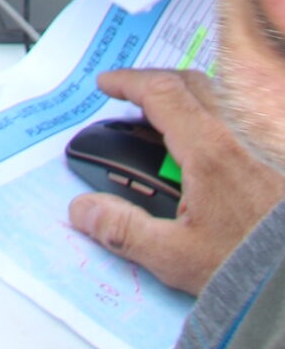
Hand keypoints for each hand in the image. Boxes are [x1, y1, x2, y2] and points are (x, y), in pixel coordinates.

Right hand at [68, 69, 284, 296]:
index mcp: (210, 149)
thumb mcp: (178, 258)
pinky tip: (212, 146)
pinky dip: (215, 114)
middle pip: (189, 82)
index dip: (127, 82)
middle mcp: (240, 133)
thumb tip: (83, 210)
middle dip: (155, 84)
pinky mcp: (277, 153)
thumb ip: (125, 230)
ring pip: (219, 95)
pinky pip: (241, 114)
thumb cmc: (252, 266)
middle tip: (132, 102)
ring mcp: (263, 139)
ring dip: (187, 97)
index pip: (160, 91)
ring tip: (169, 124)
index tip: (107, 85)